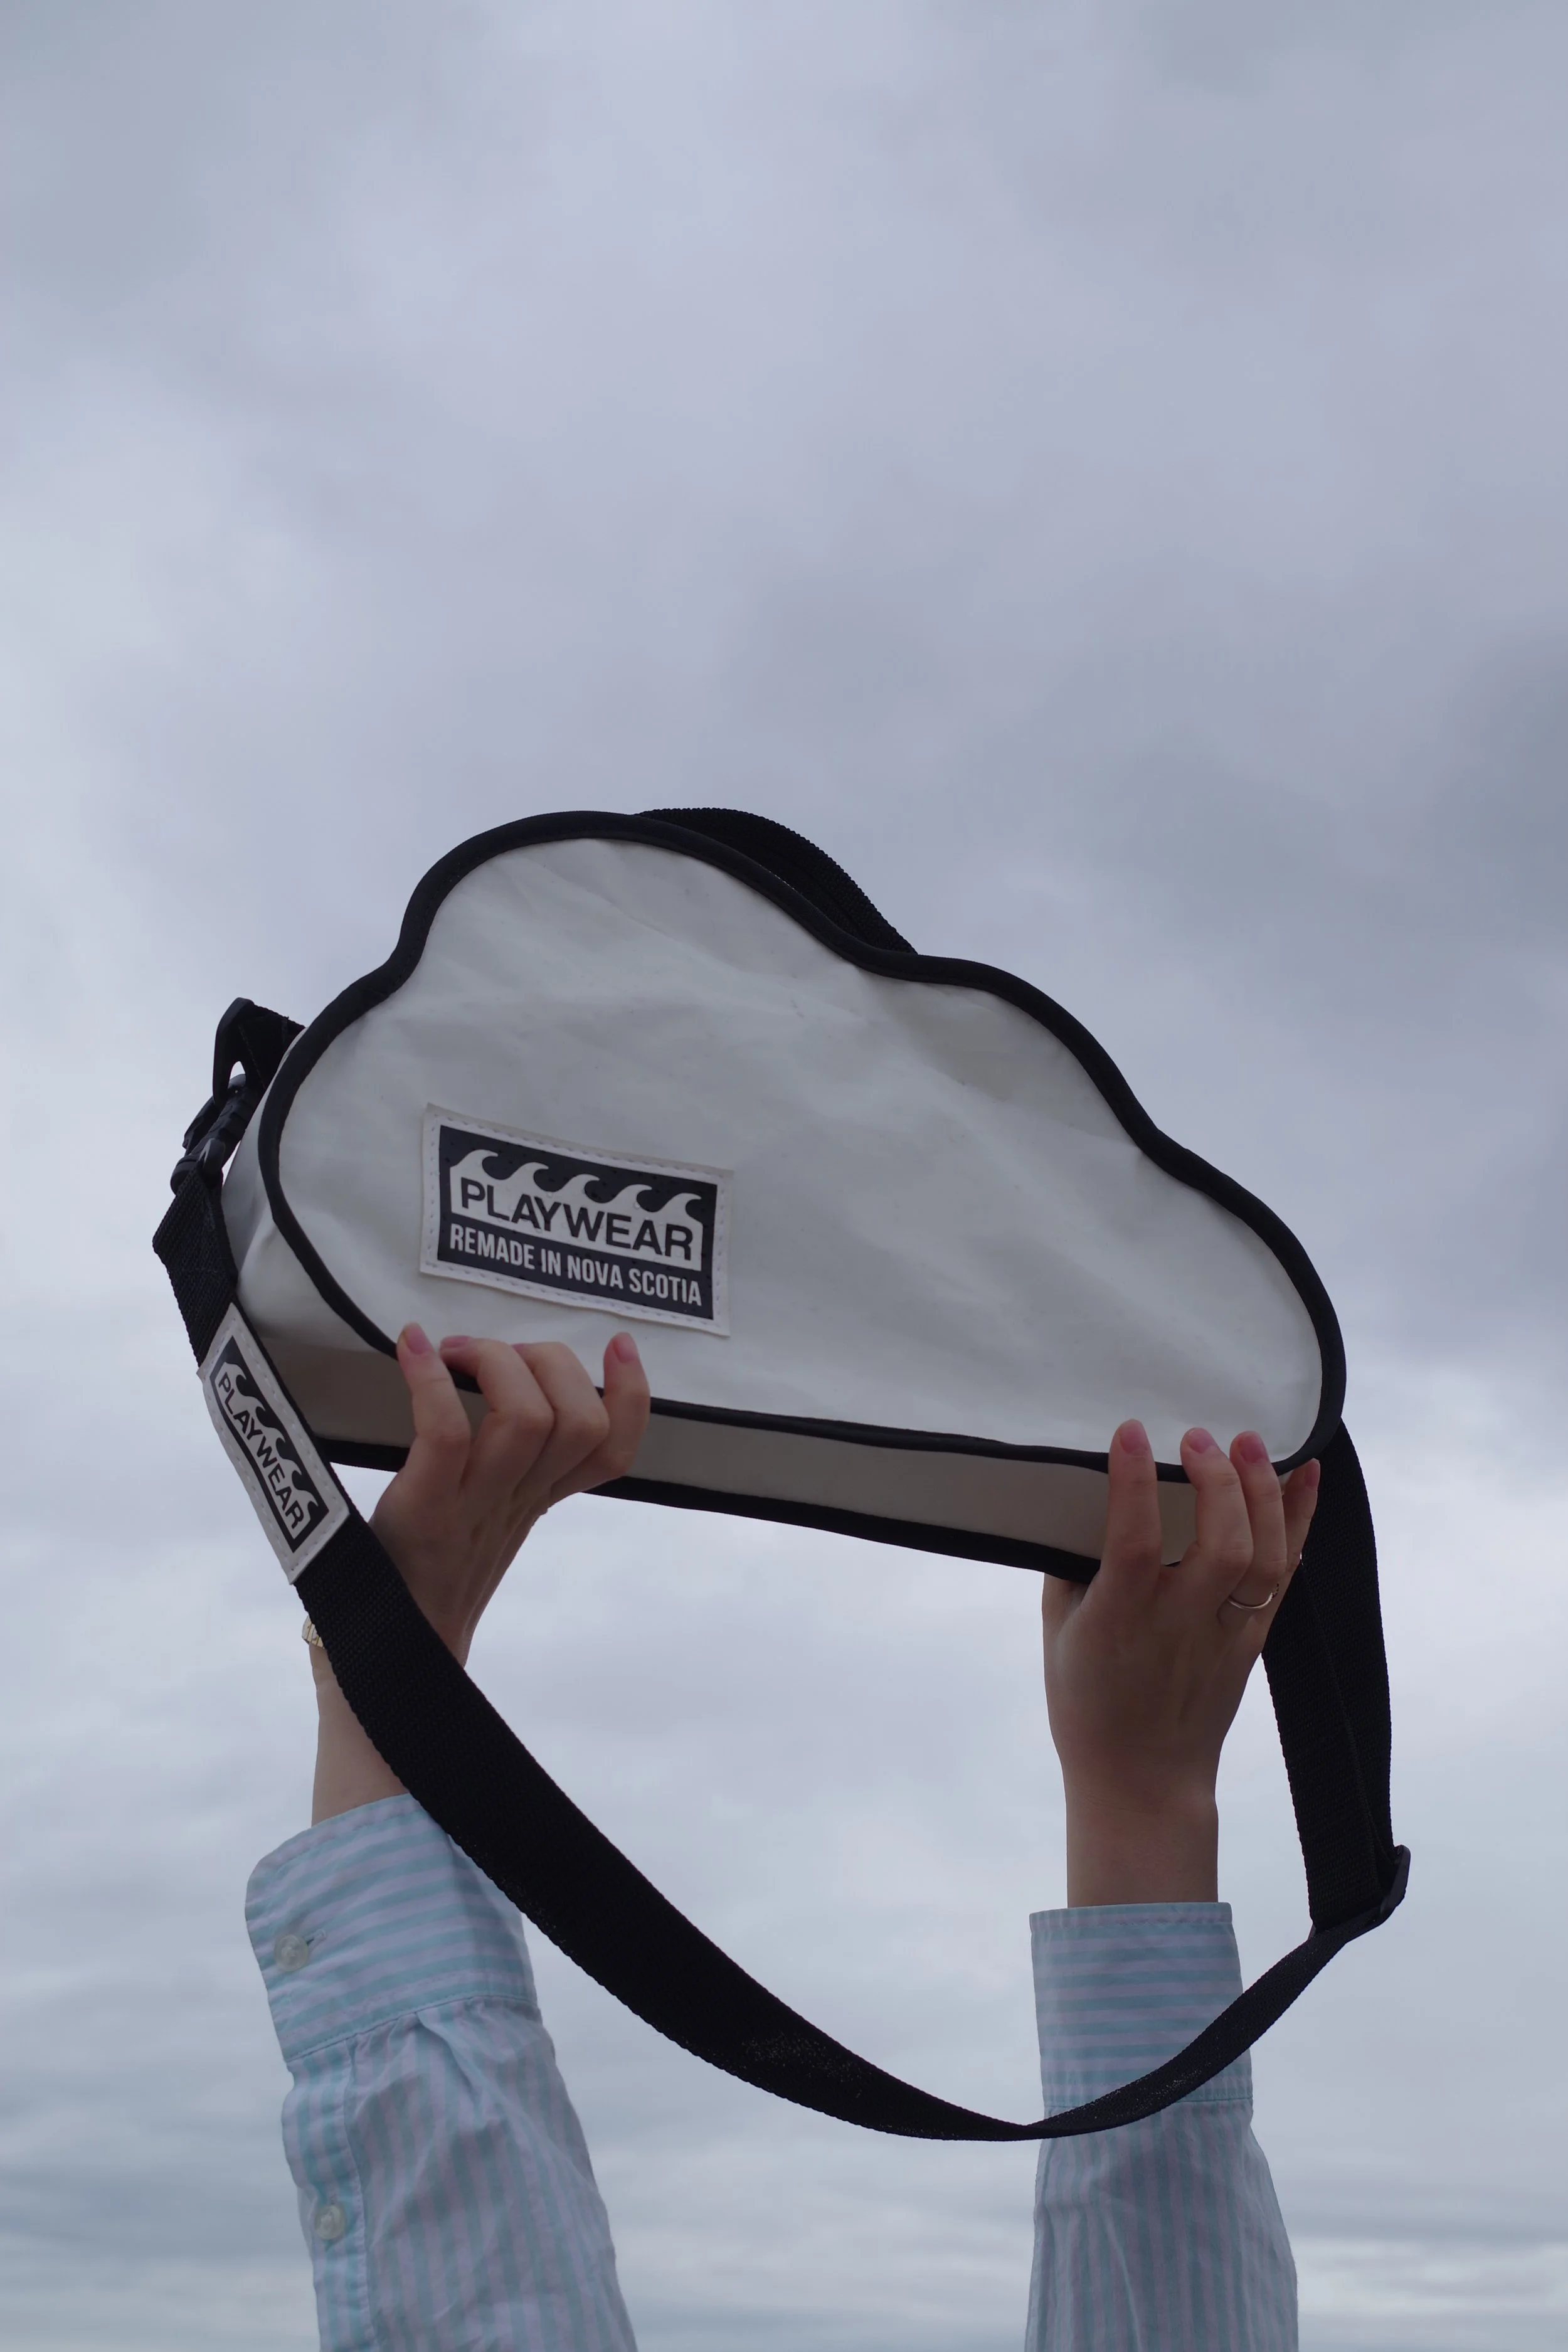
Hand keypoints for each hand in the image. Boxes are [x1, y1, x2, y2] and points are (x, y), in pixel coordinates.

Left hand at [310, 1324, 649, 1821]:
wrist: (377, 1665)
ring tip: (451, 1353)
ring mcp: (471, 1508)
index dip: (633, 1395)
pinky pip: (448, 1434)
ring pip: (526, 1419)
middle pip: (578, 1419)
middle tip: (486, 1353)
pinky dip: (429, 1380)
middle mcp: (514, 1503)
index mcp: (535, 1503)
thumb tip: (506, 1389)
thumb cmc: (415, 1579)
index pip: (614, 1453)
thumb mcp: (476, 1521)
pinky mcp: (421, 1511)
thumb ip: (501, 1469)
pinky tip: (412, 1348)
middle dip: (547, 1359)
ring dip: (493, 1361)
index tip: (618, 1345)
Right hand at [1041, 1422, 1319, 1905]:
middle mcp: (1179, 1625)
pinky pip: (1285, 1574)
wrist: (1143, 1782)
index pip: (1133, 1542)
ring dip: (1264, 1493)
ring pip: (1264, 1559)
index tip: (1130, 1432)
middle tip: (1201, 1437)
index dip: (1133, 1483)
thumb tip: (1081, 1501)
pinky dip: (1299, 1521)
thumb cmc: (1088, 1705)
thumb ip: (1070, 1568)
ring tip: (1253, 1442)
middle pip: (1220, 1546)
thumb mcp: (1058, 1633)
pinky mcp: (1254, 1640)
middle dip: (1218, 1481)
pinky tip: (1305, 1476)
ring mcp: (1225, 1634)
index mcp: (1121, 1621)